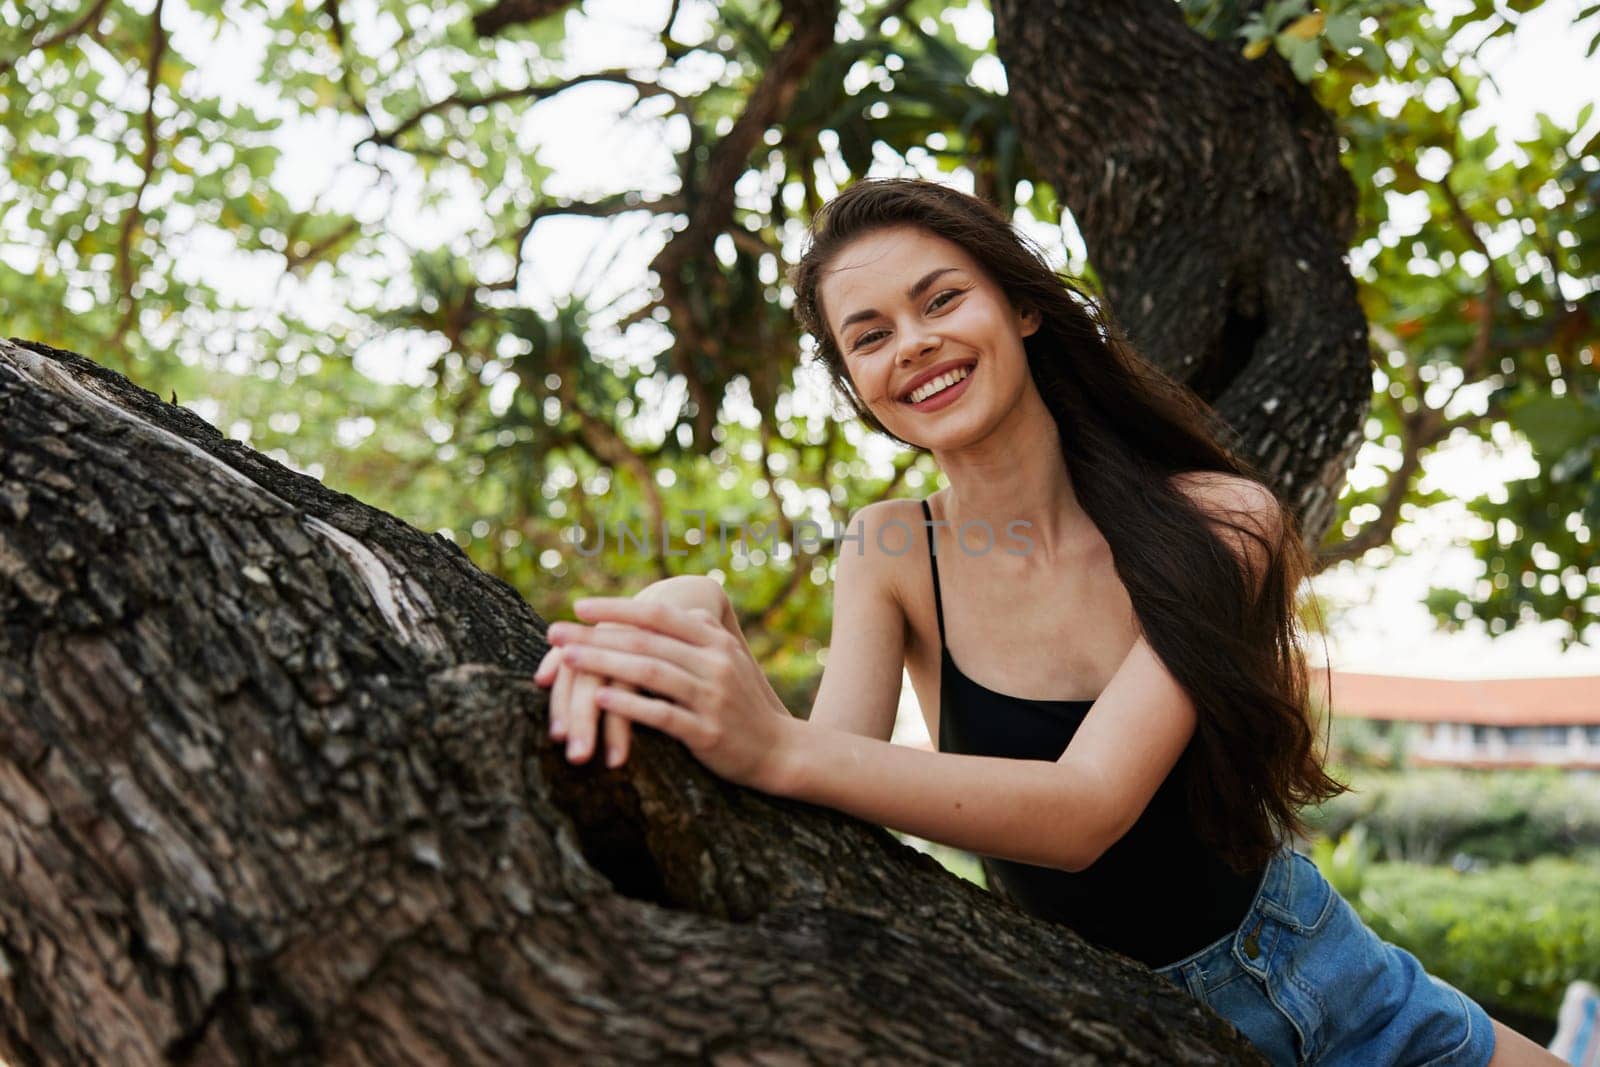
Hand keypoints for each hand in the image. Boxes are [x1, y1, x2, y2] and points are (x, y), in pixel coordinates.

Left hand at [544, 597, 792, 790]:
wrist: (780, 751)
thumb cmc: (743, 704)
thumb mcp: (731, 660)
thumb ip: (702, 634)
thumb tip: (671, 611)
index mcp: (716, 641)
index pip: (660, 615)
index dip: (618, 608)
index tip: (579, 606)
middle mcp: (715, 662)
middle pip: (646, 641)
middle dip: (596, 634)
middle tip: (556, 631)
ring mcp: (712, 697)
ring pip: (650, 672)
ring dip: (603, 663)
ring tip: (567, 659)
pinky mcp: (708, 732)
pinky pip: (662, 714)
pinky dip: (629, 705)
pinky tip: (600, 699)